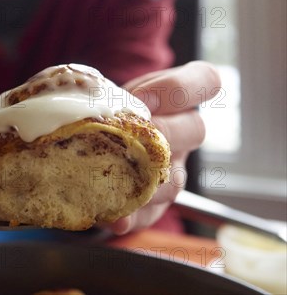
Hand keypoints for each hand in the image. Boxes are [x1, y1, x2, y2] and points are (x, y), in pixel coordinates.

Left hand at [108, 61, 221, 233]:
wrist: (91, 139)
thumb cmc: (102, 110)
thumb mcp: (103, 91)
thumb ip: (98, 93)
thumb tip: (90, 108)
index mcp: (176, 97)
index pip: (205, 79)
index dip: (180, 87)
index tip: (144, 97)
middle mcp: (182, 133)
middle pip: (195, 129)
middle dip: (164, 133)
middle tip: (131, 137)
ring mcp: (172, 169)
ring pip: (175, 178)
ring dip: (148, 181)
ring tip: (117, 181)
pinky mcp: (155, 202)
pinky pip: (152, 213)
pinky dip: (133, 216)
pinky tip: (116, 217)